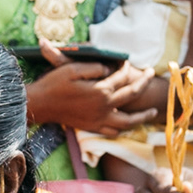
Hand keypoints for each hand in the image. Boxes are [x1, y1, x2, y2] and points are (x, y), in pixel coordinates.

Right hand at [27, 50, 157, 137]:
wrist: (39, 105)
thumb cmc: (53, 84)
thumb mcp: (72, 68)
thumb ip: (94, 67)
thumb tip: (109, 68)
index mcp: (100, 90)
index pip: (121, 76)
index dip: (126, 67)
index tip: (127, 61)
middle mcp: (104, 106)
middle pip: (131, 94)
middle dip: (144, 82)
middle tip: (151, 74)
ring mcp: (99, 119)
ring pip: (128, 121)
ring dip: (142, 116)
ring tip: (153, 112)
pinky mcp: (91, 127)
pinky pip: (113, 131)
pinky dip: (123, 129)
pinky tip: (128, 125)